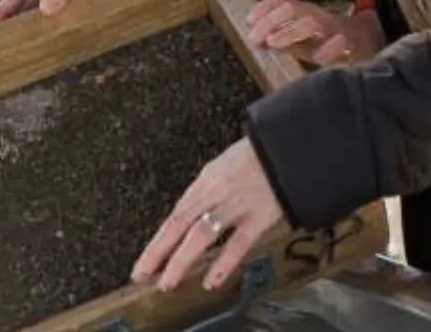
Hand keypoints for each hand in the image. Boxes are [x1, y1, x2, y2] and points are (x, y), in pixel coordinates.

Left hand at [132, 138, 284, 291]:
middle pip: (180, 224)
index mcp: (206, 181)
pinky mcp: (258, 216)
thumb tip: (192, 219)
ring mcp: (236, 205)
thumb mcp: (224, 167)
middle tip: (142, 274)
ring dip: (182, 260)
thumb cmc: (258, 157)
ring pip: (202, 234)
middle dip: (158, 252)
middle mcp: (215, 192)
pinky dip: (223, 263)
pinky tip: (211, 280)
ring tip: (168, 282)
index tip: (144, 263)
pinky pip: (238, 242)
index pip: (175, 216)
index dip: (157, 242)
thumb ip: (207, 194)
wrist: (288, 148)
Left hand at [246, 0, 383, 66]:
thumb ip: (280, 39)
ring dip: (289, 31)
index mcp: (306, 13)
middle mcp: (319, 16)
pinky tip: (317, 59)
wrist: (369, 45)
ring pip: (312, 22)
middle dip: (271, 20)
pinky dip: (329, 48)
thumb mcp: (301, 41)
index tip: (248, 20)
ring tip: (273, 43)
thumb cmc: (327, 44)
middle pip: (293, 8)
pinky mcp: (352, 43)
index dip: (264, 6)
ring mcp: (336, 28)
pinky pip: (341, 42)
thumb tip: (256, 40)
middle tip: (256, 38)